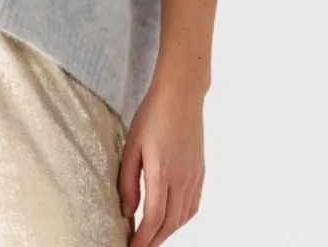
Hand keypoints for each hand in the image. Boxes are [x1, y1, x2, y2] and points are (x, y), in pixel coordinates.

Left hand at [117, 78, 205, 245]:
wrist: (181, 95)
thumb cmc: (153, 115)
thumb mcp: (132, 145)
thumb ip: (128, 180)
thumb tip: (127, 210)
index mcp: (162, 172)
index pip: (153, 219)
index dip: (142, 239)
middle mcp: (182, 179)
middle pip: (169, 224)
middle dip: (153, 241)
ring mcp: (194, 177)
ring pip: (182, 217)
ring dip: (167, 232)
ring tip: (151, 237)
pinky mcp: (200, 172)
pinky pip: (193, 205)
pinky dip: (181, 219)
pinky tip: (171, 219)